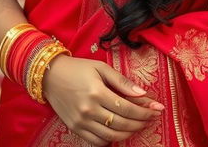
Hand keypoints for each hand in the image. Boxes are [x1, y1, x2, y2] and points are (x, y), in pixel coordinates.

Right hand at [42, 55, 163, 145]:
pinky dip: (111, 139)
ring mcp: (81, 122)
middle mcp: (89, 110)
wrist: (50, 76)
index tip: (157, 109)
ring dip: (129, 132)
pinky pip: (97, 141)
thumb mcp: (101, 68)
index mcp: (97, 92)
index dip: (144, 110)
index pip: (127, 107)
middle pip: (122, 123)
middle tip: (152, 117)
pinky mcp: (75, 129)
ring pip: (112, 135)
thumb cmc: (78, 68)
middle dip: (141, 122)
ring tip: (139, 125)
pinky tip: (120, 131)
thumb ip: (122, 82)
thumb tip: (142, 93)